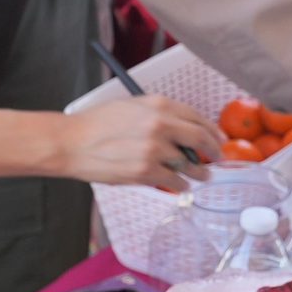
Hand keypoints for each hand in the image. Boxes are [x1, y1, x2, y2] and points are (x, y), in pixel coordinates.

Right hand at [55, 96, 219, 193]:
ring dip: (198, 173)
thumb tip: (183, 127)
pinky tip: (180, 186)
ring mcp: (154, 150)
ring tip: (201, 176)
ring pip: (189, 164)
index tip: (218, 139)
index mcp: (158, 105)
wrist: (72, 143)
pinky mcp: (146, 172)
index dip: (212, 130)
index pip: (197, 117)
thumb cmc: (98, 124)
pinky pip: (175, 182)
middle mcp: (161, 125)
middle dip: (214, 151)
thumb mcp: (132, 107)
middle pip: (200, 139)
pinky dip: (181, 186)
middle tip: (217, 159)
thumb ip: (159, 114)